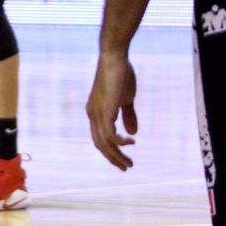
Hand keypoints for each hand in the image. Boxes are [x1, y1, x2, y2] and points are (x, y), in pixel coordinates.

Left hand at [86, 52, 137, 170]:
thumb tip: (133, 133)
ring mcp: (96, 112)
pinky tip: (131, 142)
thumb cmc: (120, 74)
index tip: (122, 161)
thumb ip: (127, 116)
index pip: (99, 138)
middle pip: (100, 144)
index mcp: (95, 112)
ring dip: (117, 155)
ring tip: (130, 163)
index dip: (110, 151)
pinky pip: (109, 134)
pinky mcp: (104, 109)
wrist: (114, 57)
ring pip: (104, 143)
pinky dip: (120, 142)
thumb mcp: (125, 99)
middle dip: (113, 158)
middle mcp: (92, 114)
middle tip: (126, 167)